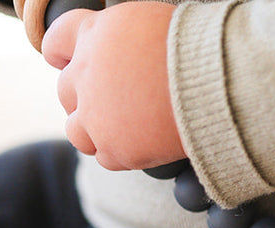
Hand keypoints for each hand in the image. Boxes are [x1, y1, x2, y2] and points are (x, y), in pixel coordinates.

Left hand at [43, 2, 185, 171]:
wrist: (218, 82)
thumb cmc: (197, 46)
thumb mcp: (150, 23)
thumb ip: (123, 40)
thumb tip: (123, 54)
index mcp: (93, 33)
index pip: (56, 41)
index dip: (61, 54)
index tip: (67, 61)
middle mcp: (85, 74)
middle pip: (66, 90)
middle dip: (85, 96)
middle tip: (115, 100)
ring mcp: (96, 115)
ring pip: (76, 131)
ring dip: (94, 130)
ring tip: (123, 128)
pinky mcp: (116, 148)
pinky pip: (106, 157)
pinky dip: (122, 153)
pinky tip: (143, 143)